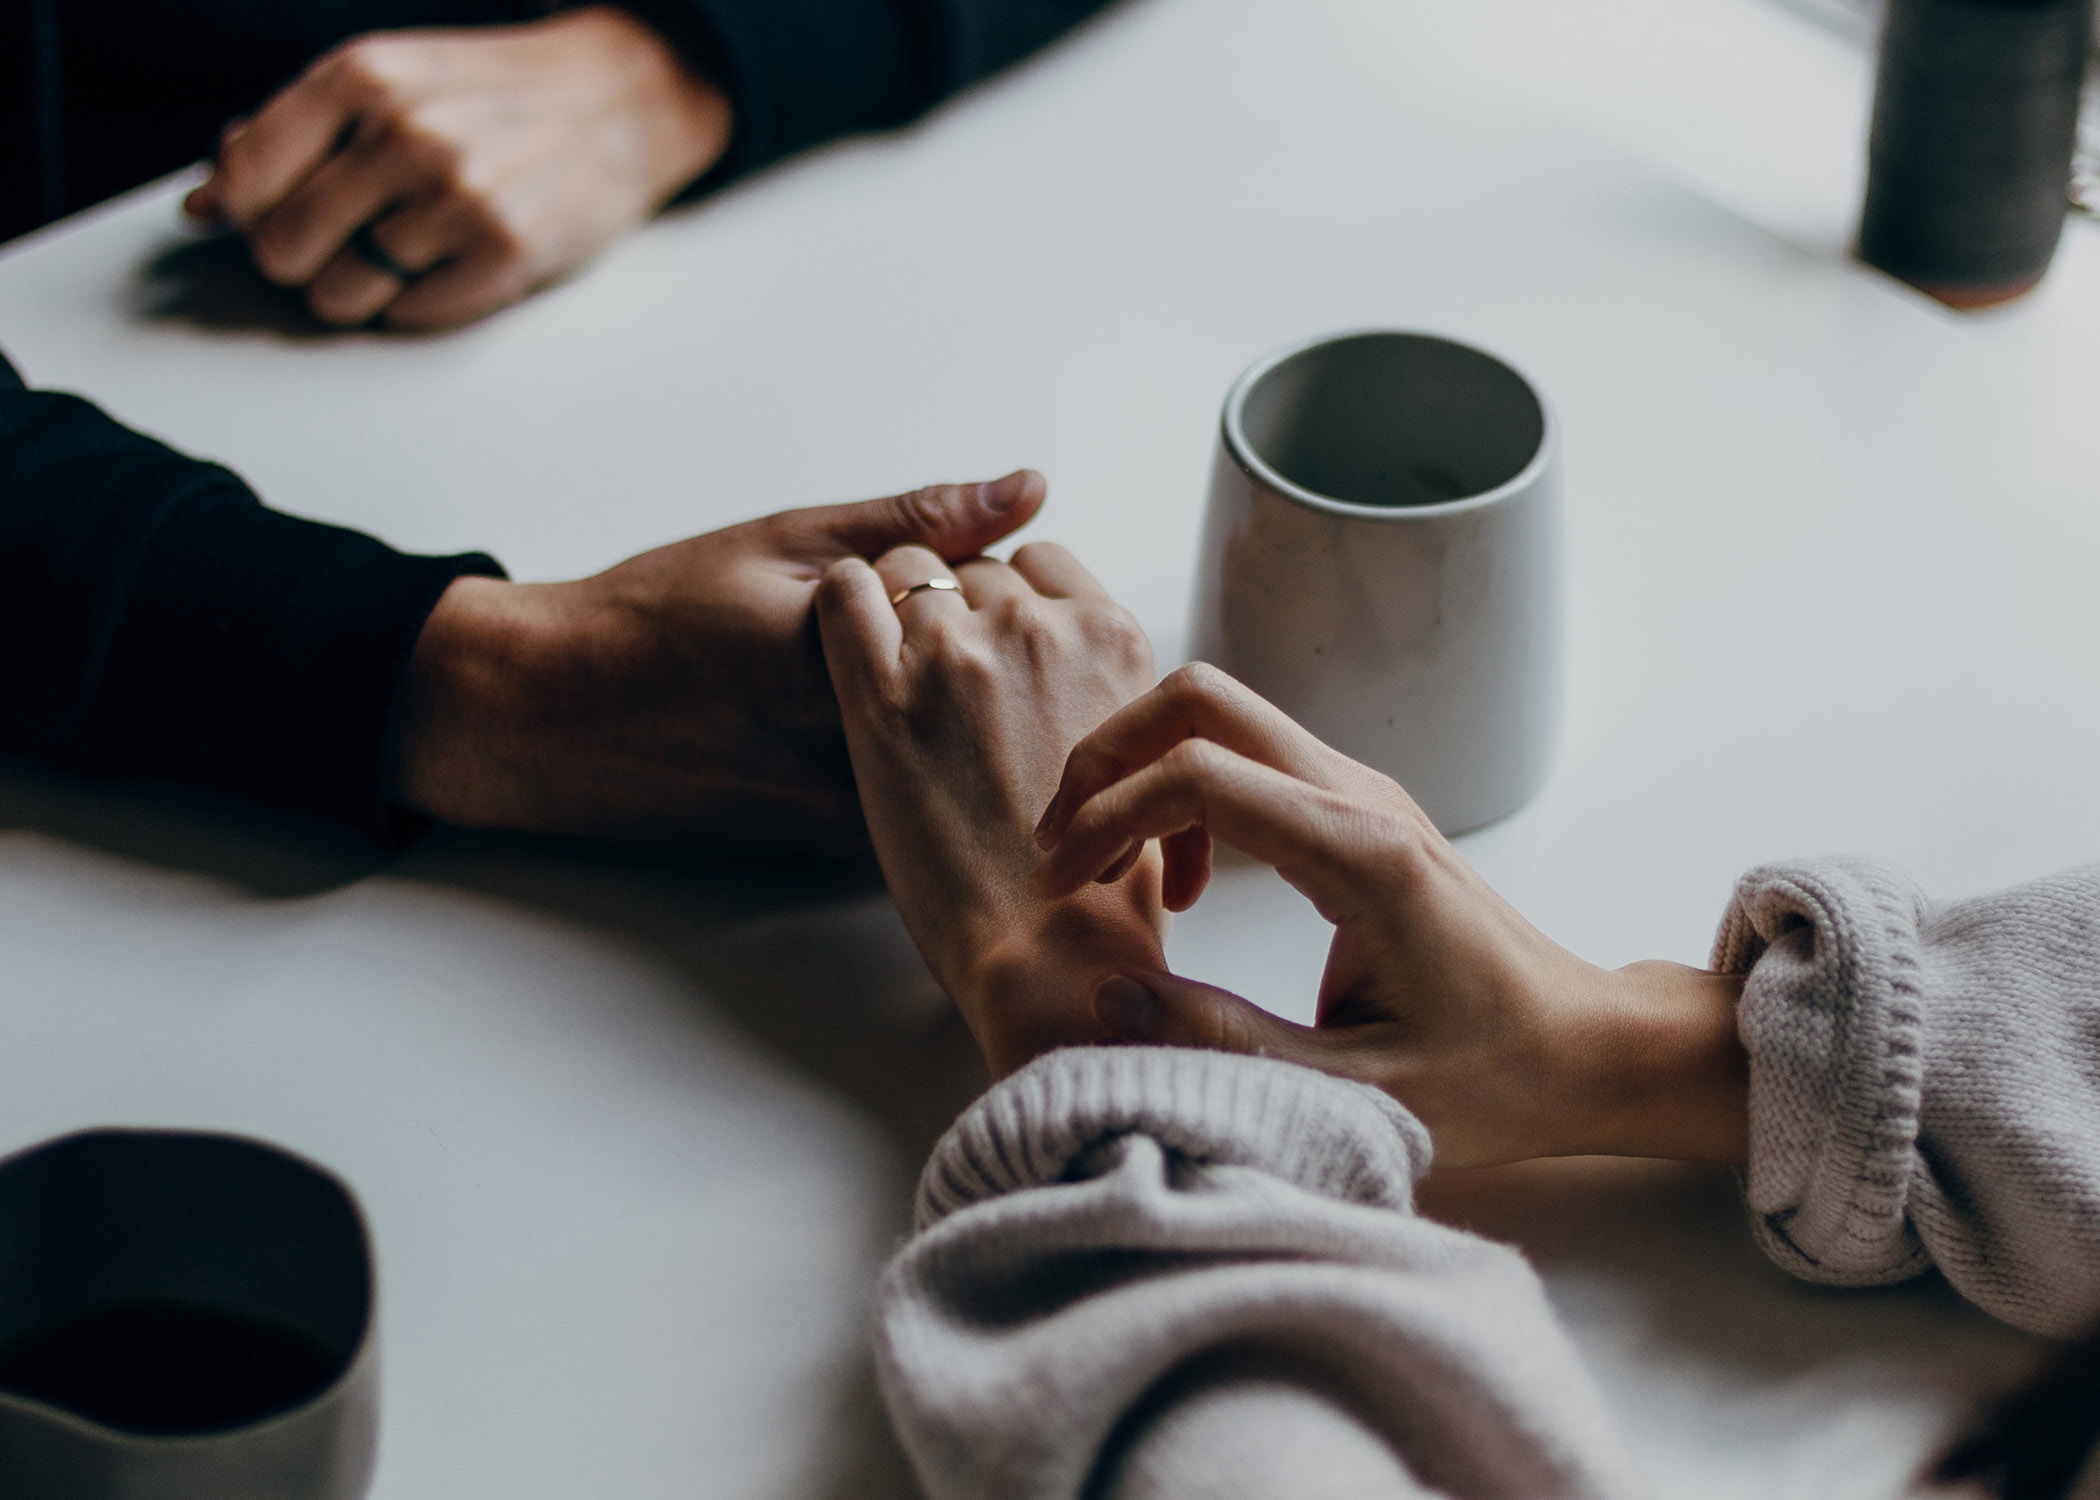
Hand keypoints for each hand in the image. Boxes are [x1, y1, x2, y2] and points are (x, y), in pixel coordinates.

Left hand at [185, 6, 730, 329]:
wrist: (620, 99)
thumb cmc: (493, 96)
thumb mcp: (388, 81)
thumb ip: (291, 135)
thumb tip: (203, 204)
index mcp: (360, 77)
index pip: (243, 180)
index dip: (247, 213)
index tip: (273, 215)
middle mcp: (404, 135)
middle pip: (282, 251)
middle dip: (304, 259)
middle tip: (348, 240)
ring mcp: (457, 198)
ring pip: (340, 296)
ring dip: (362, 288)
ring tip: (407, 251)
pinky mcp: (504, 255)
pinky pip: (407, 316)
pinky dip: (418, 302)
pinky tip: (451, 263)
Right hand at [388, 472, 1046, 855]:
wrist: (553, 720)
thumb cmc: (657, 618)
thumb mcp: (786, 541)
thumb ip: (915, 521)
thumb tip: (1027, 489)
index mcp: (854, 665)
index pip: (993, 623)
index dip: (979, 589)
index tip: (932, 572)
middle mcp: (861, 756)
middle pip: (988, 700)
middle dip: (976, 655)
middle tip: (910, 618)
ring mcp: (851, 815)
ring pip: (956, 756)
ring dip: (951, 715)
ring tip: (861, 675)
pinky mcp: (836, 850)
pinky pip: (915, 795)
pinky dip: (913, 759)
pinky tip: (839, 723)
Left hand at [815, 543, 1164, 1077]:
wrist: (1050, 950)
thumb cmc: (1100, 882)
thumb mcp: (1140, 756)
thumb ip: (1106, 691)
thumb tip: (1075, 676)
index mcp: (1111, 638)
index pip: (1042, 562)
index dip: (1008, 598)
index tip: (992, 645)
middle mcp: (1039, 628)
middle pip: (974, 568)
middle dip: (953, 610)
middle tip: (939, 683)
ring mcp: (959, 652)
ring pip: (908, 568)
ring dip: (896, 609)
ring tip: (894, 678)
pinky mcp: (882, 692)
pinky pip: (844, 590)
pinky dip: (842, 604)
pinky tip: (846, 650)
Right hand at [1032, 664, 1747, 1167]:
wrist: (1587, 1048)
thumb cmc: (1494, 1077)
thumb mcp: (1354, 1092)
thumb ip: (1225, 1044)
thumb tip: (1108, 999)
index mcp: (1361, 855)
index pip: (1199, 774)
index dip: (1106, 817)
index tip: (1062, 886)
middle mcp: (1361, 797)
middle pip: (1202, 698)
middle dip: (1107, 756)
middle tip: (1063, 850)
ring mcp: (1363, 792)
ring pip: (1221, 715)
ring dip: (1142, 771)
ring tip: (1108, 871)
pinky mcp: (1359, 808)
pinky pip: (1248, 758)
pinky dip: (1185, 793)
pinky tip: (1183, 885)